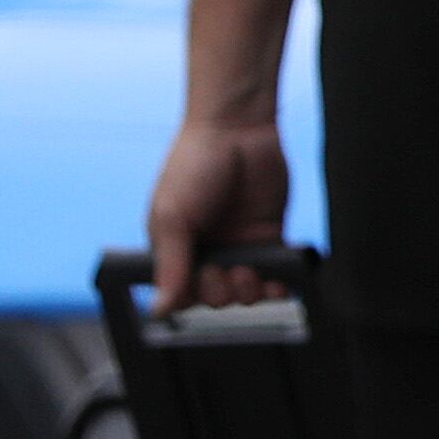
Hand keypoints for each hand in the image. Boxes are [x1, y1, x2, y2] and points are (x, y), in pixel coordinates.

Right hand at [145, 117, 289, 309]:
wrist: (237, 128)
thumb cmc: (193, 165)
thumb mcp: (172, 216)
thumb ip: (170, 265)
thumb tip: (158, 309)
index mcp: (175, 249)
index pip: (180, 293)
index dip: (191, 298)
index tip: (199, 284)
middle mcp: (207, 250)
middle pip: (214, 295)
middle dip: (220, 292)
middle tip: (225, 272)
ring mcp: (239, 244)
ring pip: (245, 288)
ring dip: (248, 291)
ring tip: (249, 273)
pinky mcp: (269, 234)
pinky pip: (275, 269)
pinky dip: (279, 283)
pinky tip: (280, 285)